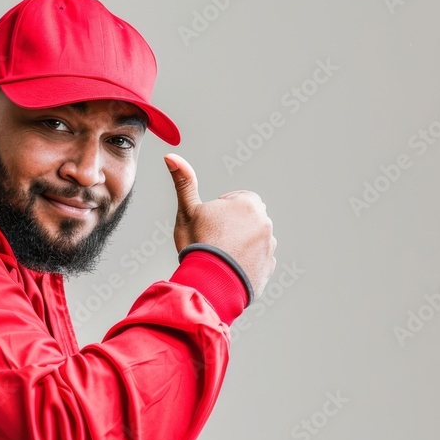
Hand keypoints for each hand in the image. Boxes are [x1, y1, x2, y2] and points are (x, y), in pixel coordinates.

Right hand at [165, 153, 276, 300]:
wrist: (210, 283)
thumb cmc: (198, 244)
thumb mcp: (187, 211)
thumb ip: (184, 182)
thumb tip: (170, 156)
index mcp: (248, 203)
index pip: (237, 199)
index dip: (220, 210)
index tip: (209, 224)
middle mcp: (264, 221)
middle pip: (247, 219)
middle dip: (233, 226)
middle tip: (213, 240)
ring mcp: (269, 245)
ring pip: (253, 239)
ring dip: (241, 245)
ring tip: (219, 257)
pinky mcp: (268, 267)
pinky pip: (258, 260)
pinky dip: (246, 263)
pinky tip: (228, 269)